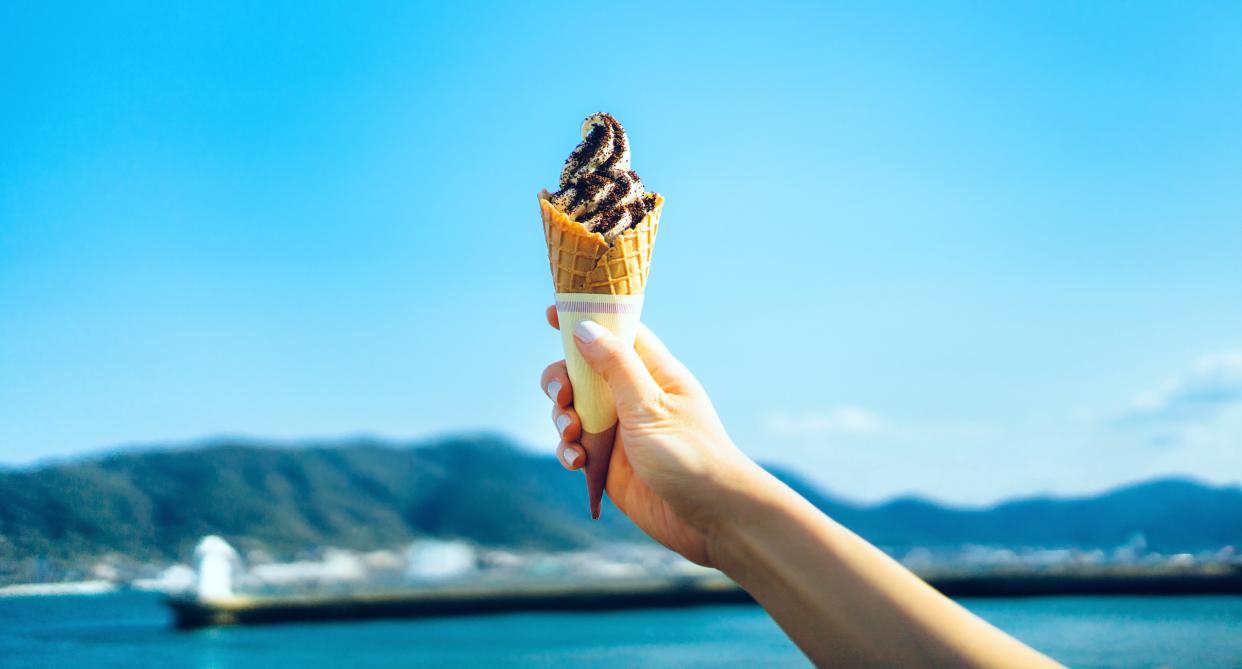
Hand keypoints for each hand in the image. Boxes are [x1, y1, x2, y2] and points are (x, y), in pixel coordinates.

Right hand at [540, 306, 761, 565]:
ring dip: (562, 419)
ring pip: (573, 411)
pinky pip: (575, 447)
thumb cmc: (691, 457)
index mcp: (653, 373)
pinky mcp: (608, 464)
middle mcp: (634, 397)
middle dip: (562, 381)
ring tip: (572, 435)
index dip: (587, 320)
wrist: (711, 520)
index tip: (553, 314)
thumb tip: (585, 328)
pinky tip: (576, 463)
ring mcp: (620, 431)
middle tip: (562, 396)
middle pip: (583, 372)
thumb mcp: (650, 406)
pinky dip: (568, 451)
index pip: (618, 333)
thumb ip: (616, 367)